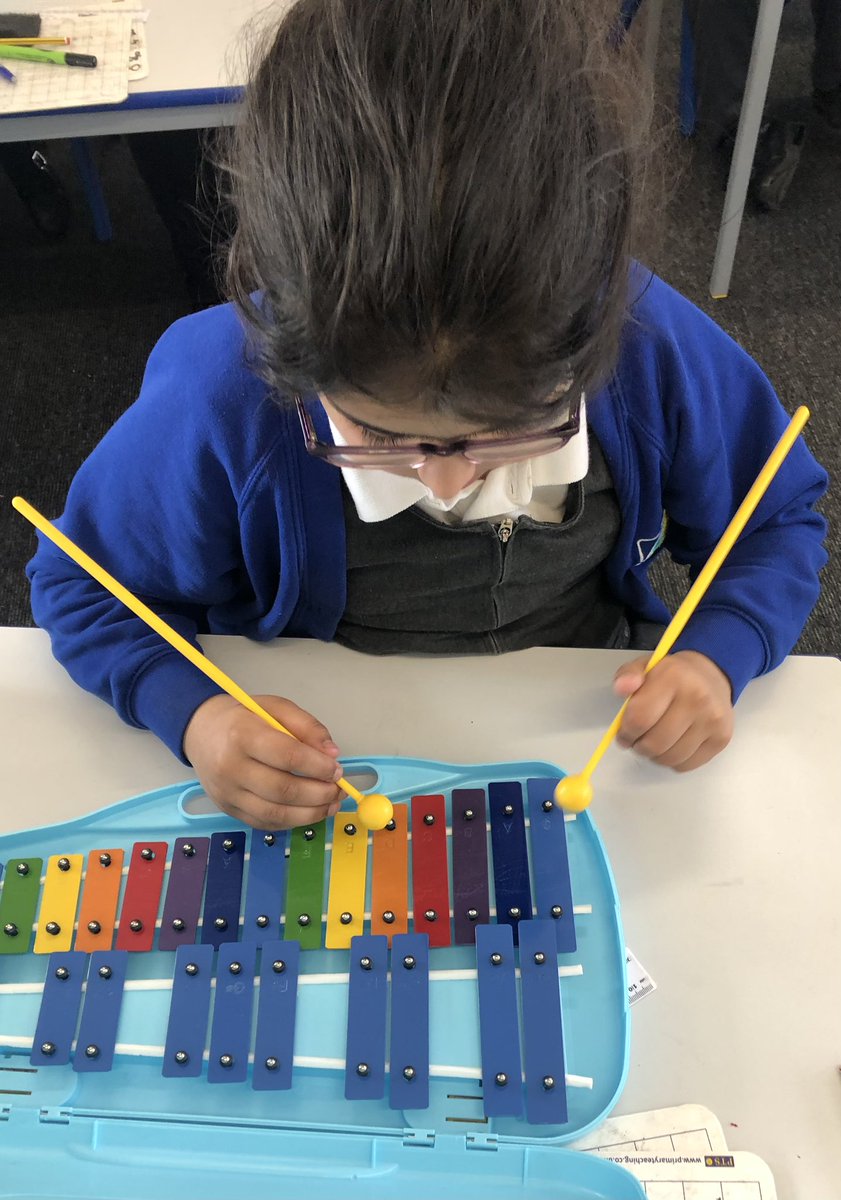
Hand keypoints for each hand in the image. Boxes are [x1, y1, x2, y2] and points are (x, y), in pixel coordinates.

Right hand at [183, 694, 342, 828]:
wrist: (201, 731)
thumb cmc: (242, 717)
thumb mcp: (276, 707)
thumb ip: (307, 726)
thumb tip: (332, 754)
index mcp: (242, 735)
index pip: (287, 757)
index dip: (318, 767)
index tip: (337, 770)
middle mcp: (230, 768)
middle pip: (283, 790)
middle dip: (319, 794)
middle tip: (338, 790)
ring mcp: (227, 793)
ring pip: (275, 814)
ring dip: (310, 814)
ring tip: (330, 805)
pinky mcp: (227, 810)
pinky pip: (265, 823)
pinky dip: (292, 822)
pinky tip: (308, 812)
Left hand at [613, 651, 733, 771]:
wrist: (710, 677)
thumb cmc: (672, 676)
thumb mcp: (645, 667)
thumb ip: (627, 675)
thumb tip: (622, 688)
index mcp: (673, 677)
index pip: (640, 718)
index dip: (625, 732)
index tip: (623, 733)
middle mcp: (697, 698)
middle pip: (655, 743)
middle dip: (638, 746)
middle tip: (636, 741)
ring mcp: (711, 720)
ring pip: (670, 758)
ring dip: (654, 756)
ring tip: (652, 743)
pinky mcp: (721, 738)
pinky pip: (687, 764)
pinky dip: (673, 761)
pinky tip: (671, 746)